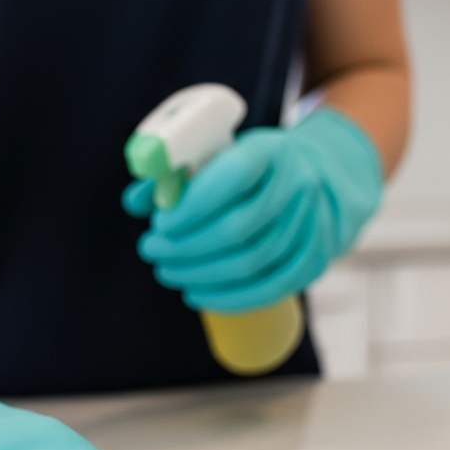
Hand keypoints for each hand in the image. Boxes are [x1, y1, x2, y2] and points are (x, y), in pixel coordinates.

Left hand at [125, 108, 382, 313]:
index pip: (233, 176)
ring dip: (198, 274)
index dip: (192, 205)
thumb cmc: (249, 170)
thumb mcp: (216, 156)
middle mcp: (298, 186)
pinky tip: (196, 294)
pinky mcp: (313, 260)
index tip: (159, 222)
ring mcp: (311, 226)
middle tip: (151, 250)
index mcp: (270, 151)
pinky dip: (227, 298)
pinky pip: (269, 289)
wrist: (311, 181)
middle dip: (185, 246)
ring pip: (249, 263)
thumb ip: (174, 175)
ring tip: (167, 270)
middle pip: (237, 228)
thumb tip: (135, 202)